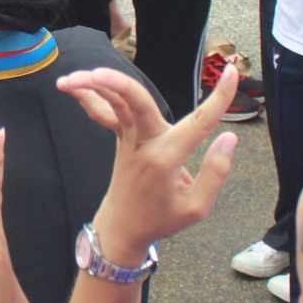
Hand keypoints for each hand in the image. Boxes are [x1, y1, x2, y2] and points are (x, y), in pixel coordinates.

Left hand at [57, 63, 238, 260]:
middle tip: (96, 73)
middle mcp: (145, 144)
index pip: (199, 123)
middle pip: (135, 104)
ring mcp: (128, 140)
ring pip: (114, 104)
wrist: (122, 229)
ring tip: (71, 76)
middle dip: (117, 84)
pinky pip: (105, 114)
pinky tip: (71, 85)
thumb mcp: (197, 207)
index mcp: (167, 159)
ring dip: (93, 87)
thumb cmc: (161, 219)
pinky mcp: (120, 139)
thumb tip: (229, 138)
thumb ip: (217, 172)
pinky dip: (90, 98)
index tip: (231, 73)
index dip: (219, 98)